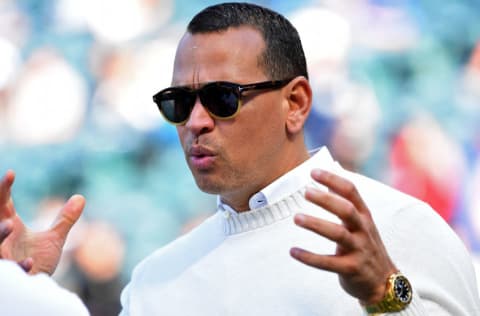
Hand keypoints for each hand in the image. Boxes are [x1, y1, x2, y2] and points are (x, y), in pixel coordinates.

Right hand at [0, 170, 84, 274]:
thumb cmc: (37, 261)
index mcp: (9, 226)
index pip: (2, 203)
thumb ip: (64, 220)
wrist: (35, 287)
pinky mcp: (8, 273)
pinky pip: (9, 270)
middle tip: (5, 201)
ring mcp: (2, 257)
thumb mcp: (53, 240)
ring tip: (8, 225)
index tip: (12, 172)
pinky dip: (19, 266)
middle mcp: (2, 240)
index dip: (4, 188)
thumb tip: (81, 197)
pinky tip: (30, 262)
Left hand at [290, 169, 396, 304]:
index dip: (333, 179)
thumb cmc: (366, 247)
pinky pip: (328, 263)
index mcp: (364, 216)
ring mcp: (358, 250)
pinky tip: (294, 251)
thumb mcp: (361, 223)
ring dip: (316, 224)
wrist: (384, 282)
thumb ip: (346, 203)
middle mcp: (363, 230)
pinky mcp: (351, 269)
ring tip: (297, 218)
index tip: (313, 172)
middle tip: (306, 192)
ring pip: (338, 234)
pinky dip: (310, 257)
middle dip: (326, 200)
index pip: (351, 192)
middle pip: (346, 210)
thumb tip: (328, 182)